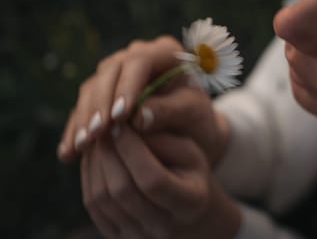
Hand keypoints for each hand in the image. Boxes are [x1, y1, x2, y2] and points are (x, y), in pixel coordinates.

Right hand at [57, 36, 230, 166]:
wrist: (193, 132)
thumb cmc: (198, 119)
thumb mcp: (193, 114)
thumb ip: (170, 111)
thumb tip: (137, 117)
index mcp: (165, 52)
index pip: (138, 62)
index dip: (126, 87)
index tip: (120, 117)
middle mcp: (137, 56)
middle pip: (109, 73)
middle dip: (100, 105)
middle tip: (95, 134)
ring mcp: (117, 73)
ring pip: (91, 88)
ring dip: (84, 118)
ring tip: (81, 146)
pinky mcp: (102, 93)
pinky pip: (83, 107)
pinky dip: (75, 130)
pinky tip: (69, 153)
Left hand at [81, 124, 240, 238]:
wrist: (188, 209)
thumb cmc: (189, 171)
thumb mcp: (188, 150)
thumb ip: (161, 139)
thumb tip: (125, 127)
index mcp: (189, 203)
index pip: (152, 180)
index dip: (132, 150)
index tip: (122, 125)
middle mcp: (163, 227)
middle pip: (122, 192)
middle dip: (109, 154)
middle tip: (104, 127)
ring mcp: (138, 236)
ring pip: (102, 200)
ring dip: (95, 164)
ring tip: (99, 139)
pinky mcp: (117, 237)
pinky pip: (93, 207)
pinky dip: (89, 177)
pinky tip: (95, 157)